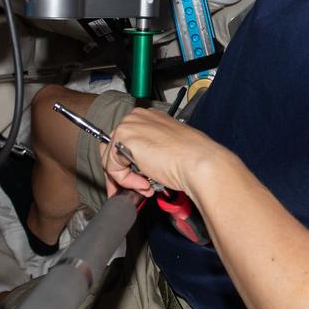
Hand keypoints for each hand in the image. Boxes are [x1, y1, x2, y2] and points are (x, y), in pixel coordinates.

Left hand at [101, 107, 224, 198]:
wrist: (197, 162)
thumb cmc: (191, 158)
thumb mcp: (167, 150)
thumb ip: (149, 154)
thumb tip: (138, 169)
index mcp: (148, 117)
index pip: (124, 141)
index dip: (126, 165)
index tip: (131, 181)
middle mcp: (136, 117)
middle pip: (112, 149)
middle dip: (120, 174)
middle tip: (128, 191)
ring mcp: (128, 125)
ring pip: (111, 160)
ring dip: (126, 180)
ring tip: (146, 188)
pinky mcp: (123, 138)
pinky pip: (113, 167)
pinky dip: (125, 180)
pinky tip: (144, 184)